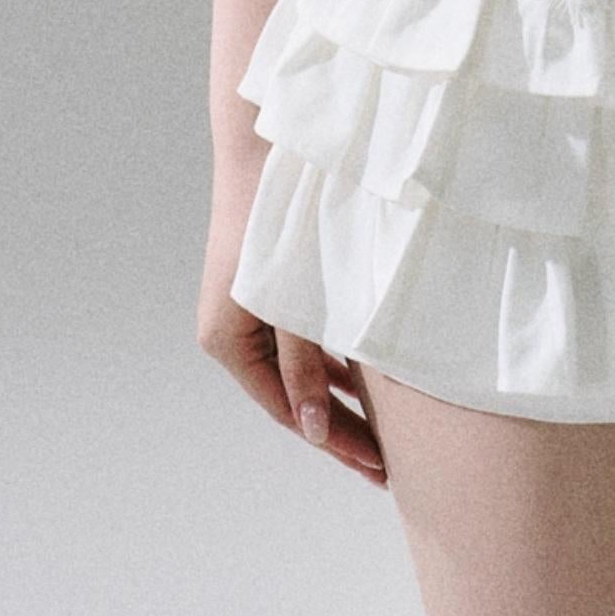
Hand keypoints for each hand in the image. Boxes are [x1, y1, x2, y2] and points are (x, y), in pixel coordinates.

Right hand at [198, 233, 387, 487]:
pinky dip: (337, 360)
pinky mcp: (271, 289)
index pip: (287, 410)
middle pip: (294, 396)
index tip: (375, 469)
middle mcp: (232, 331)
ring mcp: (250, 310)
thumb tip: (315, 430)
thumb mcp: (295, 300)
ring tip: (386, 433)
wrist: (267, 146)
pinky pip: (305, 340)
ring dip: (342, 397)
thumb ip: (303, 366)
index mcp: (227, 341)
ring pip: (302, 370)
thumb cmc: (280, 219)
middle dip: (341, 429)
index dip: (333, 442)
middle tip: (387, 467)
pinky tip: (371, 380)